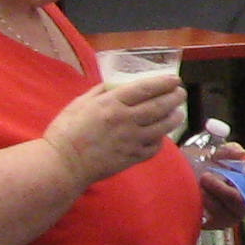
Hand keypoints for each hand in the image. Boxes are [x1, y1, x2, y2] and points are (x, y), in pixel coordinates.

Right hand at [39, 71, 186, 186]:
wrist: (63, 165)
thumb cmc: (66, 131)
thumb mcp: (80, 103)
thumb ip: (102, 91)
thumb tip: (120, 84)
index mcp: (111, 104)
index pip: (145, 89)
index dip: (163, 83)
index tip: (175, 79)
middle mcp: (125, 120)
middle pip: (159, 106)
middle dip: (174, 97)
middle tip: (180, 93)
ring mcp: (131, 140)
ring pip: (162, 127)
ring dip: (174, 117)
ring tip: (178, 112)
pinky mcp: (132, 158)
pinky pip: (154, 147)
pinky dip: (161, 140)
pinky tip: (161, 135)